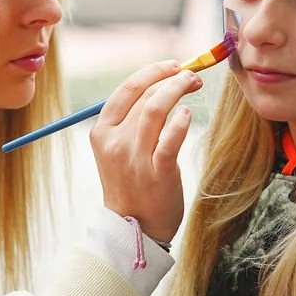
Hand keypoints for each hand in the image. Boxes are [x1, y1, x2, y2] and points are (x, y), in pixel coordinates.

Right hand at [89, 60, 201, 243]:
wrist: (132, 228)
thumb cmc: (132, 184)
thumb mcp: (118, 149)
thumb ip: (132, 120)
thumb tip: (161, 85)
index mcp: (102, 132)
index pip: (126, 89)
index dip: (152, 72)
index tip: (172, 66)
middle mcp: (115, 142)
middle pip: (145, 95)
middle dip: (172, 79)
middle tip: (192, 76)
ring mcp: (134, 158)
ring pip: (156, 109)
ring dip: (178, 89)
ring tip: (194, 84)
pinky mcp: (157, 173)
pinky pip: (170, 139)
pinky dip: (181, 120)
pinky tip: (188, 114)